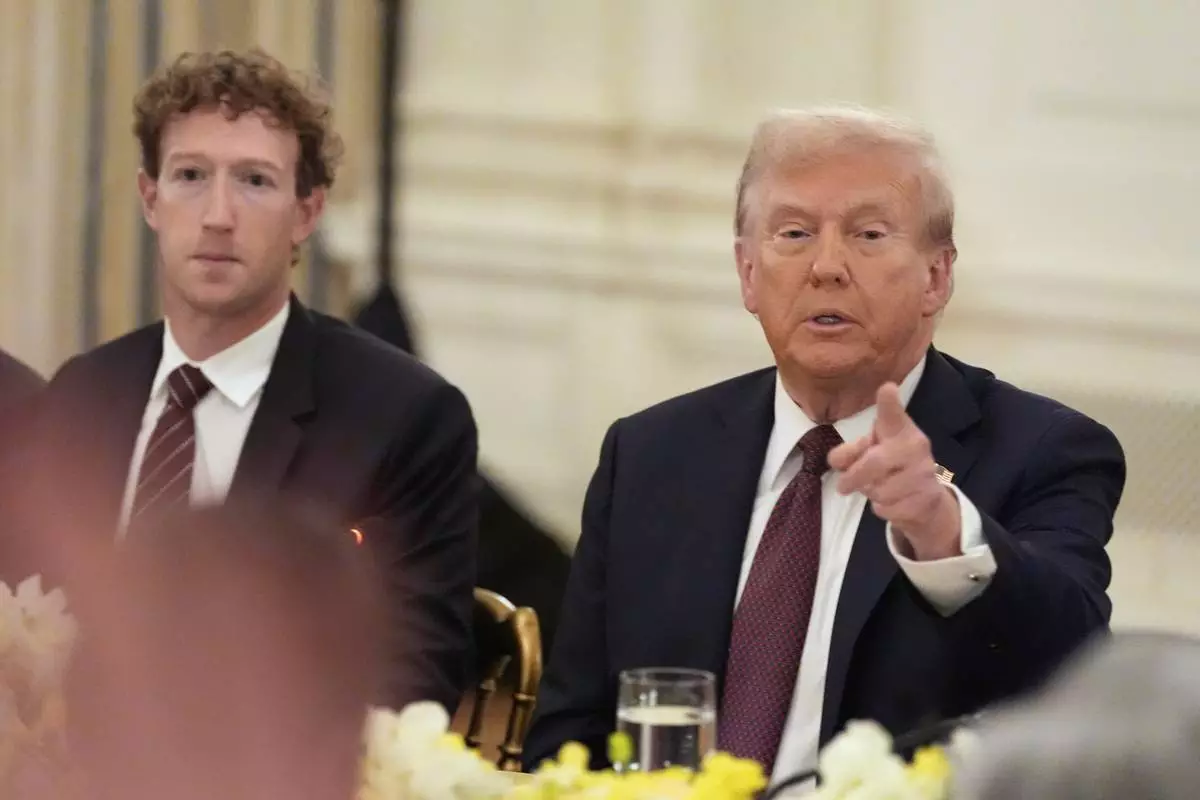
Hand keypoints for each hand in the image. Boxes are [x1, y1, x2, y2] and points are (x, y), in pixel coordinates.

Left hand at [827, 383, 960, 560]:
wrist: (926, 500)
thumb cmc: (890, 467)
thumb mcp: (869, 453)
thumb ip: (849, 453)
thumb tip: (836, 461)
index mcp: (899, 430)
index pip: (893, 415)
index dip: (889, 403)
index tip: (887, 388)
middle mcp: (915, 447)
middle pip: (874, 463)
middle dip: (854, 477)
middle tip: (843, 486)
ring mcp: (924, 473)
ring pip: (880, 490)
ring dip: (871, 494)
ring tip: (881, 488)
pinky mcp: (927, 499)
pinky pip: (889, 509)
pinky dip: (883, 509)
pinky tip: (894, 502)